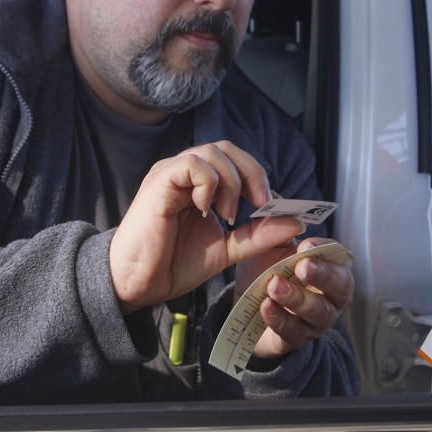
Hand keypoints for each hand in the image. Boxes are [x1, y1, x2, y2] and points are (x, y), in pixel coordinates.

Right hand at [109, 140, 304, 313]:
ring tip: (227, 215)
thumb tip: (294, 223)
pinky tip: (204, 209)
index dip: (259, 178)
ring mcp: (171, 173)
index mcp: (199, 184)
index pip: (236, 161)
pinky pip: (193, 163)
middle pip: (228, 148)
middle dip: (252, 173)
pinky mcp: (160, 181)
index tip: (274, 207)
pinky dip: (208, 183)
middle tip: (260, 203)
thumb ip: (257, 235)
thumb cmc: (173, 264)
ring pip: (213, 152)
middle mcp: (184, 172)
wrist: (137, 283)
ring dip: (231, 182)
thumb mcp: (226, 250)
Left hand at [250, 237, 354, 358]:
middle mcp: (332, 295)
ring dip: (296, 298)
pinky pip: (293, 331)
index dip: (324, 250)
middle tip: (302, 266)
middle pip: (339, 287)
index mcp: (331, 266)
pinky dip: (279, 318)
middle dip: (322, 275)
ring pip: (317, 312)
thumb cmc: (267, 270)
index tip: (306, 244)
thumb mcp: (270, 245)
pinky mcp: (297, 339)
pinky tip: (265, 306)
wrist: (246, 306)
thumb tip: (280, 207)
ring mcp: (318, 321)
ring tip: (274, 286)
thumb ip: (277, 227)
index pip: (338, 257)